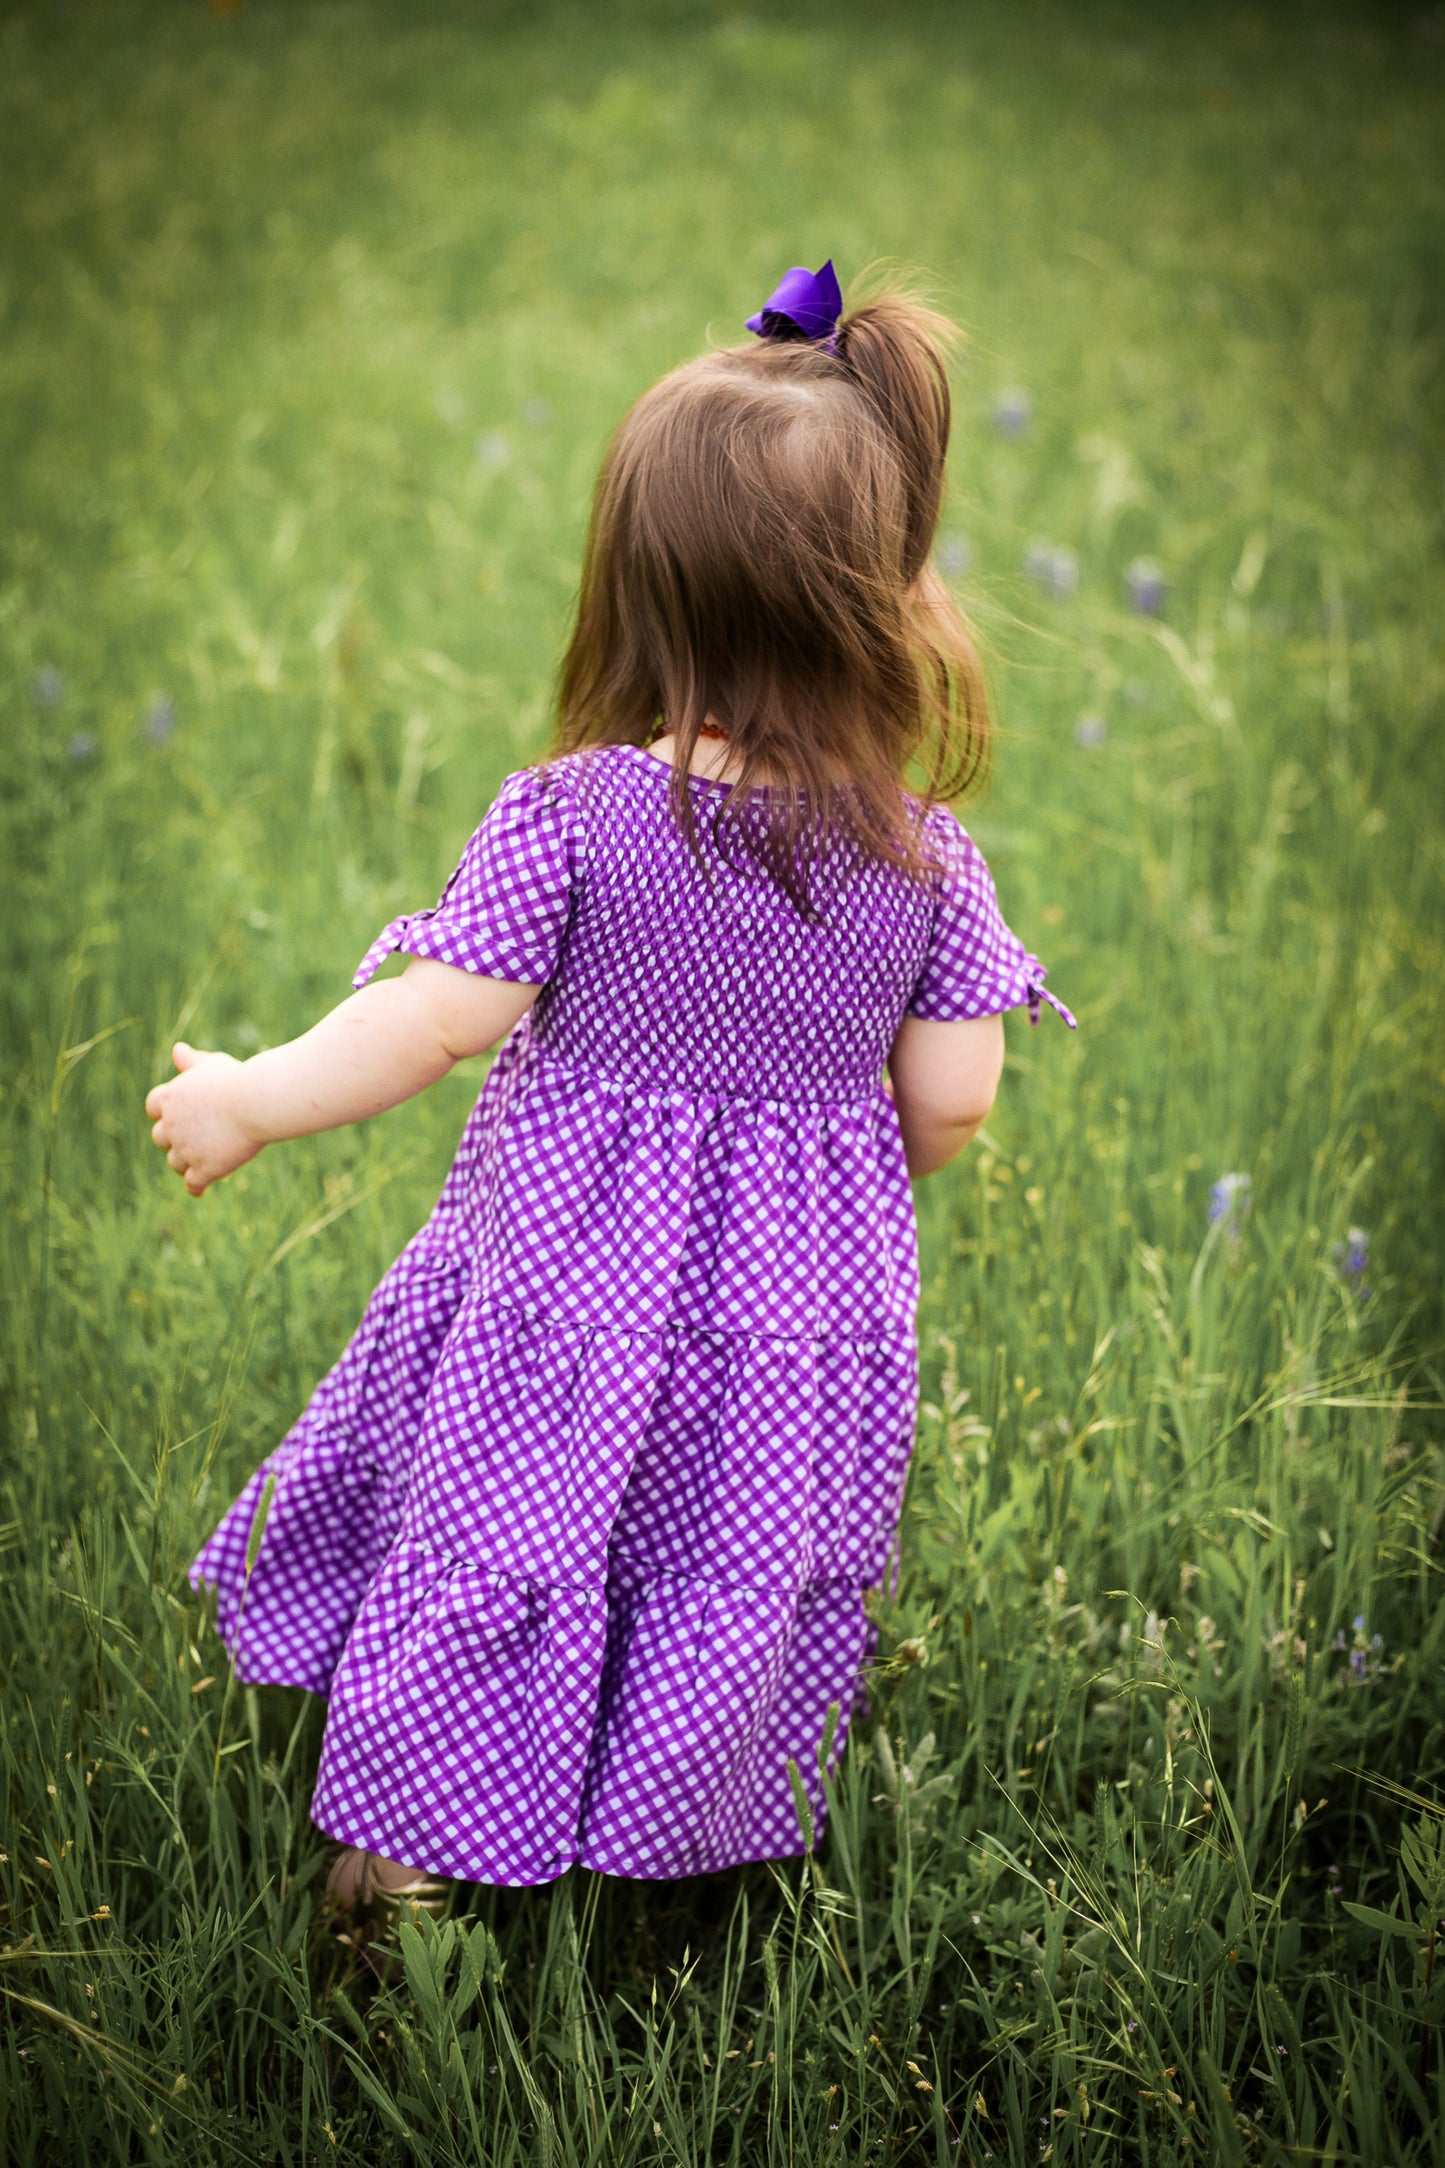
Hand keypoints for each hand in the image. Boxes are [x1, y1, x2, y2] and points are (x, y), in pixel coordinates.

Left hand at [145, 1043, 260, 1195]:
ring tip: (200, 1162)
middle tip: (192, 1139)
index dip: (164, 1112)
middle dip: (173, 1138)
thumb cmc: (238, 1079)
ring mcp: (186, 1150)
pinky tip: (200, 1190)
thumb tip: (177, 1050)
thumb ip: (193, 1061)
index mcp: (170, 1098)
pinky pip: (192, 1185)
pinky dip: (195, 1187)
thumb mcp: (213, 1064)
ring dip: (185, 1162)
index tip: (176, 1115)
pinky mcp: (204, 1169)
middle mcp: (171, 1125)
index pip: (153, 1107)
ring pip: (175, 1162)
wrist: (255, 1103)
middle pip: (160, 1137)